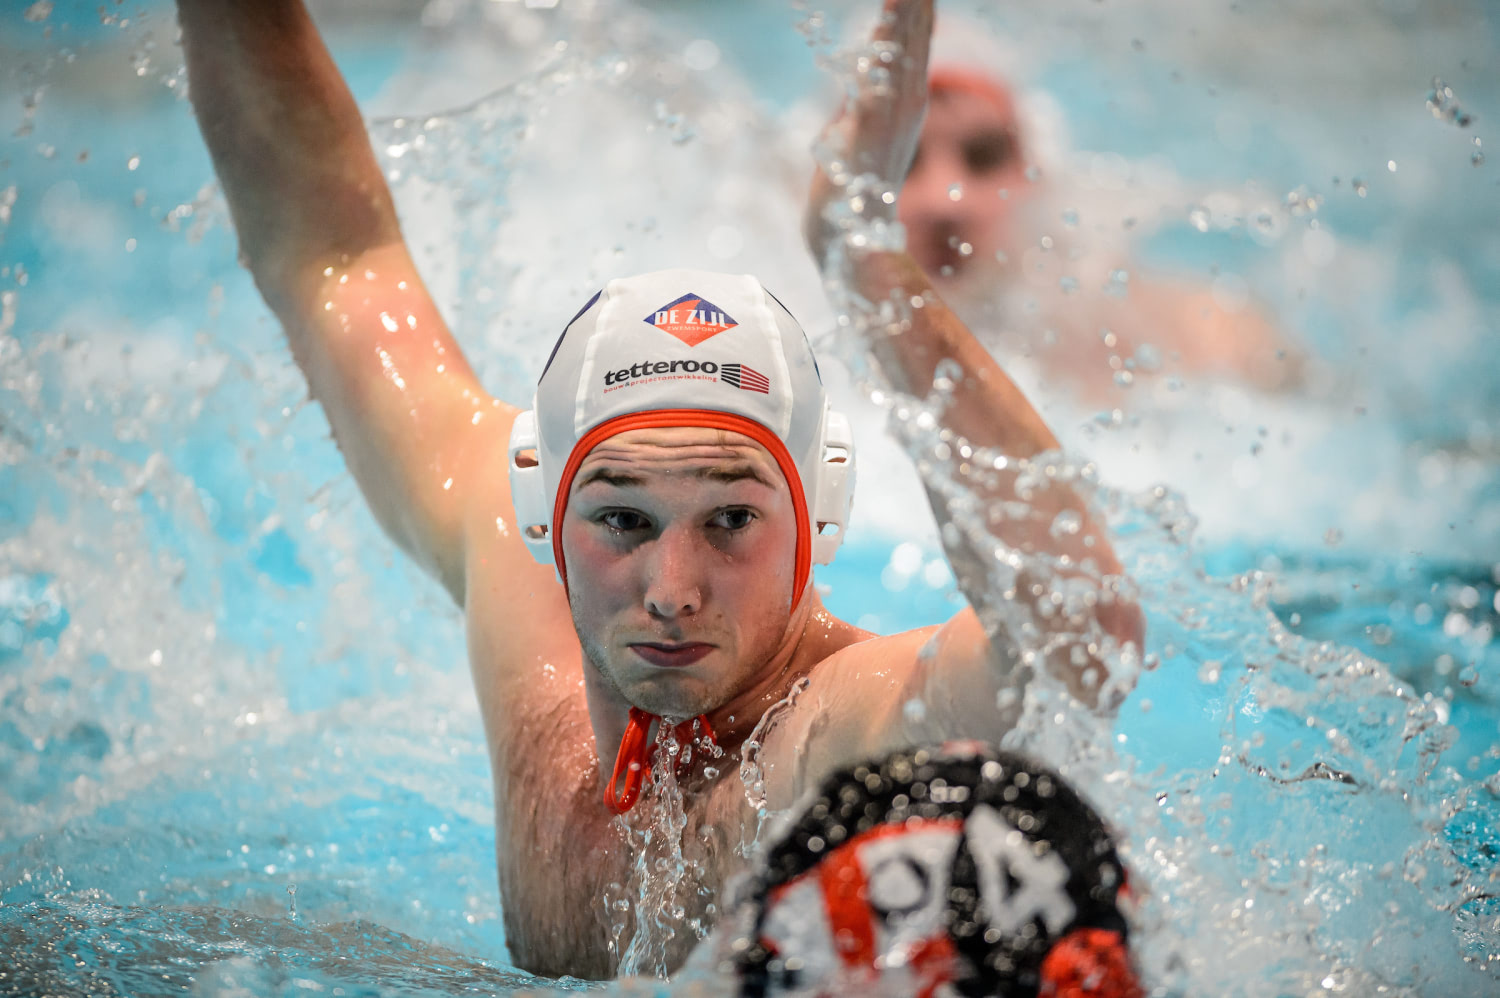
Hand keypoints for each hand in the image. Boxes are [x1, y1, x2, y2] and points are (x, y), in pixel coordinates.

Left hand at [805, 0, 933, 262]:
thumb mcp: (858, 132)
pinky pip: (876, 84)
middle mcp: (906, 106)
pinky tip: (883, 23)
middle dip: (915, 2)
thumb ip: (865, 102)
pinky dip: (883, 51)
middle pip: (914, 36)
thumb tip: (865, 76)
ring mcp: (890, 120)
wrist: (851, 240)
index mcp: (905, 102)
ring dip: (904, 14)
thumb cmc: (852, 190)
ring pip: (900, 53)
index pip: (916, 38)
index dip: (917, 6)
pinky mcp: (868, 134)